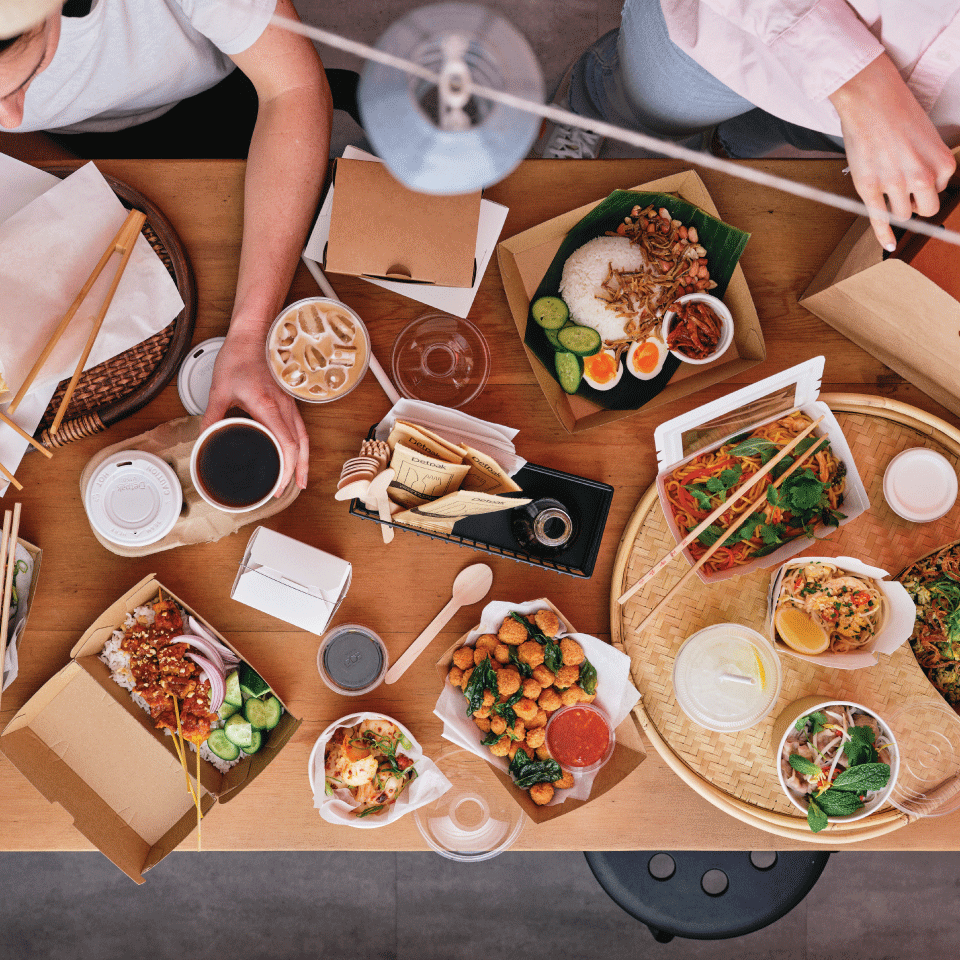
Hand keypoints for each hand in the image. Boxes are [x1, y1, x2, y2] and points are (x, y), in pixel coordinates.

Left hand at [201, 328, 308, 492]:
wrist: (254, 334)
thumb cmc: (239, 356)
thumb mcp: (219, 389)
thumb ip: (212, 416)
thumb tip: (206, 438)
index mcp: (267, 406)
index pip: (286, 445)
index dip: (285, 469)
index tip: (277, 485)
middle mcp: (283, 406)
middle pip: (299, 446)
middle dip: (296, 471)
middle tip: (288, 490)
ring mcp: (289, 403)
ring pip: (303, 438)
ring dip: (303, 460)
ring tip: (300, 479)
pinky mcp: (288, 400)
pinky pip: (300, 427)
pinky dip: (300, 445)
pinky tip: (297, 453)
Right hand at [830, 53, 955, 250]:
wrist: (871, 99)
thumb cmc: (897, 112)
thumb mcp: (926, 138)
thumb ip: (927, 164)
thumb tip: (919, 190)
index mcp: (942, 162)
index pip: (939, 192)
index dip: (925, 186)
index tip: (913, 179)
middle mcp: (922, 176)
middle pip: (924, 210)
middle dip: (914, 204)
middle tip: (902, 192)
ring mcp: (894, 184)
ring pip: (901, 215)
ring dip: (894, 207)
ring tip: (885, 187)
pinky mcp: (869, 188)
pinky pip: (879, 220)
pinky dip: (884, 236)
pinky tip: (889, 245)